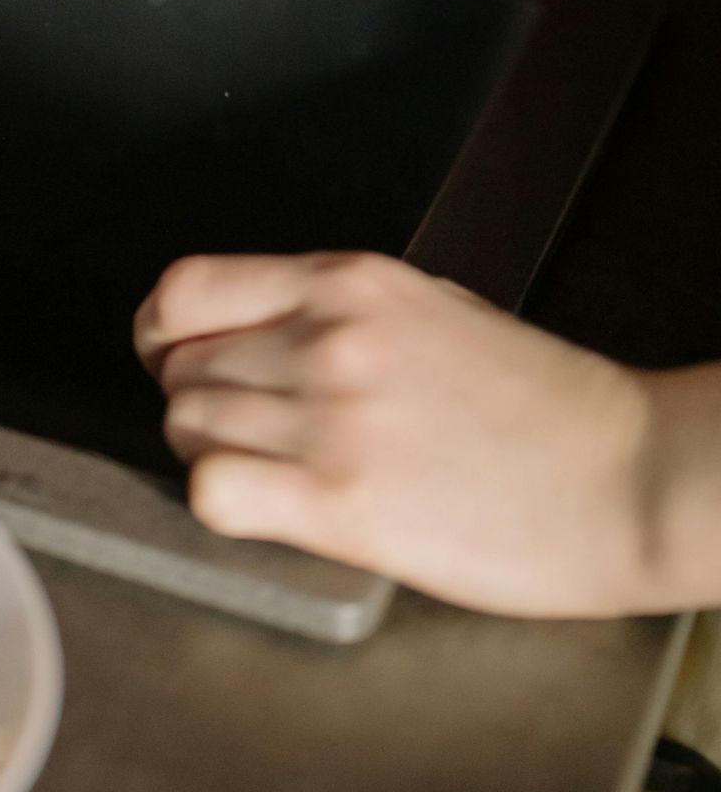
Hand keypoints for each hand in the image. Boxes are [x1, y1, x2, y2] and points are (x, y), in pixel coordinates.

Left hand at [135, 249, 662, 615]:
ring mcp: (332, 420)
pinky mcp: (344, 505)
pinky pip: (214, 494)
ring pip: (187, 428)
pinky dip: (221, 502)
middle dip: (197, 402)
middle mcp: (327, 339)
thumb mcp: (426, 307)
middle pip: (181, 368)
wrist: (628, 476)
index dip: (163, 333)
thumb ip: (331, 309)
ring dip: (210, 456)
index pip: (185, 290)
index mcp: (346, 281)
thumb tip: (250, 331)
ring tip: (271, 473)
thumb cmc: (542, 403)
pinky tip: (269, 510)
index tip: (176, 358)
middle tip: (247, 432)